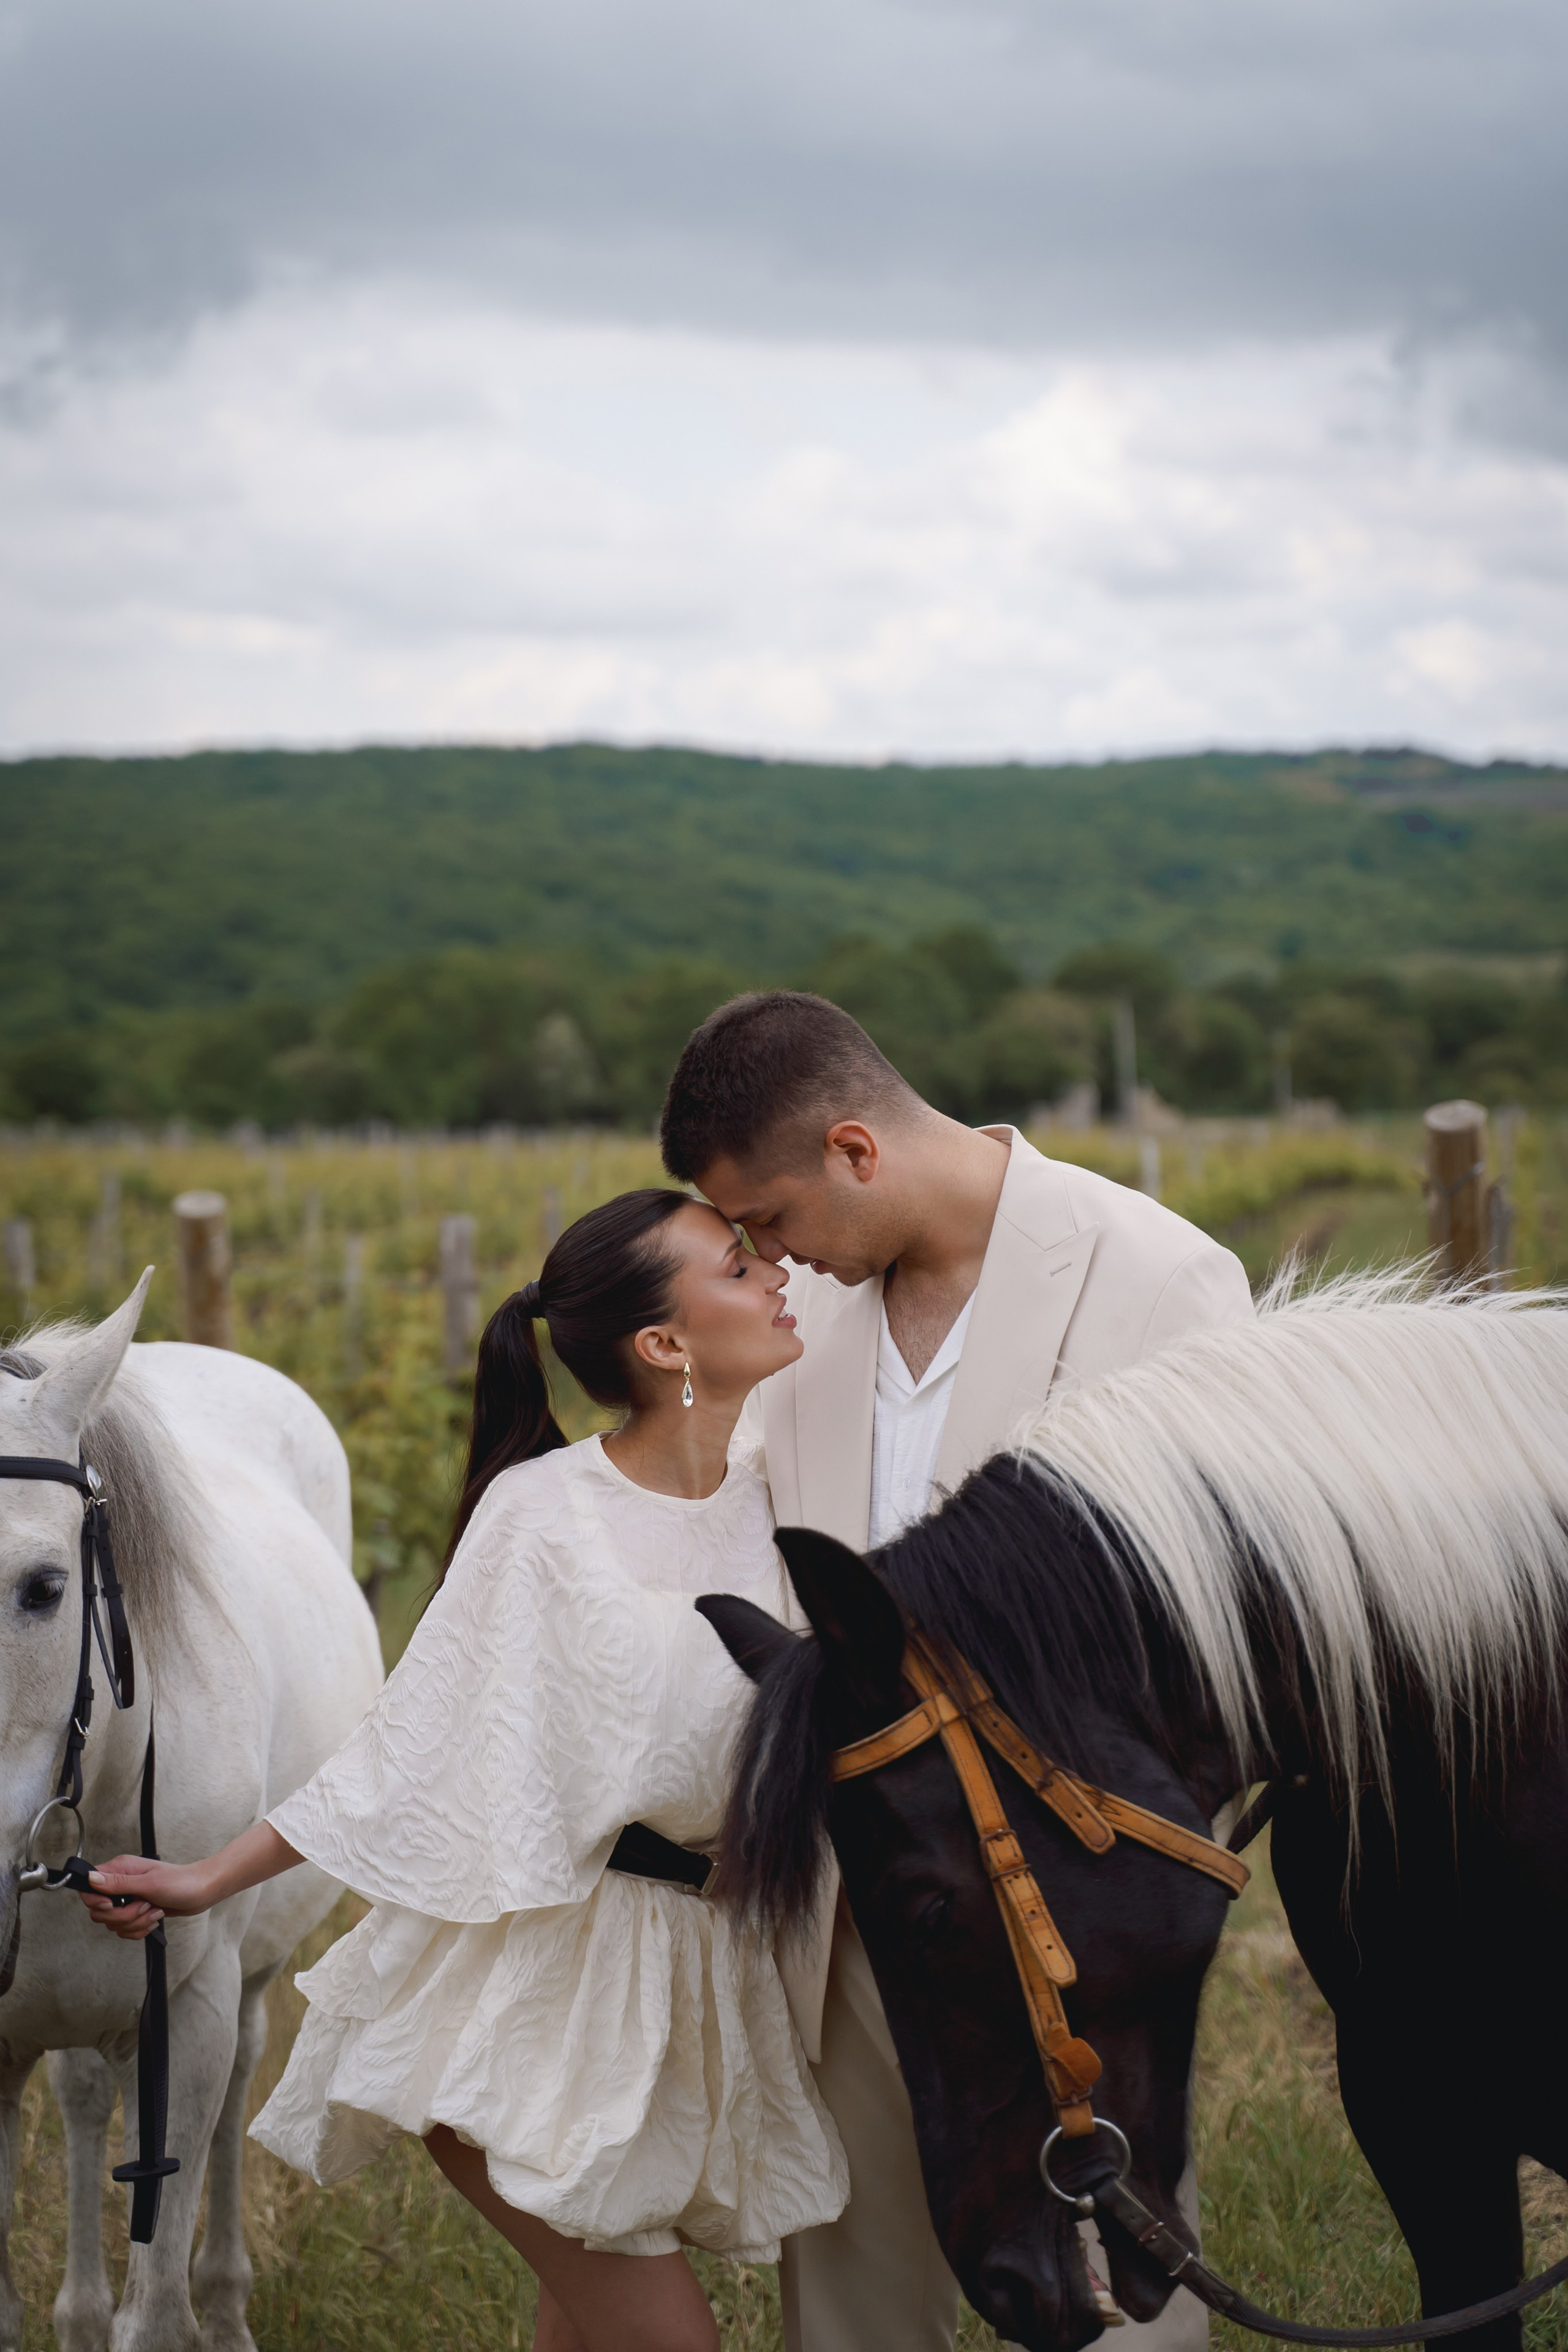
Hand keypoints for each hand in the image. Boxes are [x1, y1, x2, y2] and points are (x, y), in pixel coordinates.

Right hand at [80, 1855, 210, 1940]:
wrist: (201, 1892)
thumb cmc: (181, 1882)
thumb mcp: (150, 1883)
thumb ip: (118, 1883)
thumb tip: (91, 1878)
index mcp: (120, 1869)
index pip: (89, 1888)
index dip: (96, 1901)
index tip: (113, 1905)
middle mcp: (120, 1884)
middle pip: (100, 1912)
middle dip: (122, 1916)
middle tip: (143, 1906)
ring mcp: (127, 1899)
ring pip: (113, 1924)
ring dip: (135, 1923)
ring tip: (153, 1910)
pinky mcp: (135, 1912)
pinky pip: (125, 1930)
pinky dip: (140, 1929)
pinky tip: (154, 1918)